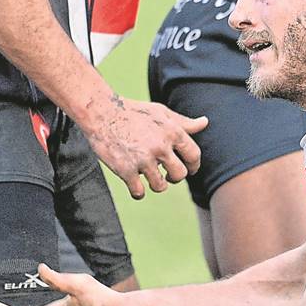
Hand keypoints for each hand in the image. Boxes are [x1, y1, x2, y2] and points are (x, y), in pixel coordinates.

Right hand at [83, 96, 207, 198]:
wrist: (101, 112)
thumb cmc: (133, 112)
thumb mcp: (160, 113)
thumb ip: (183, 123)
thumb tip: (204, 123)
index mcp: (172, 132)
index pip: (194, 155)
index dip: (193, 165)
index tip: (188, 169)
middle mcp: (160, 146)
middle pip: (180, 175)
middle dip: (174, 177)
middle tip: (167, 175)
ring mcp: (143, 159)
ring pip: (160, 187)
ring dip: (155, 185)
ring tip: (148, 177)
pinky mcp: (125, 170)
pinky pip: (139, 192)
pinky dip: (137, 192)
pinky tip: (134, 185)